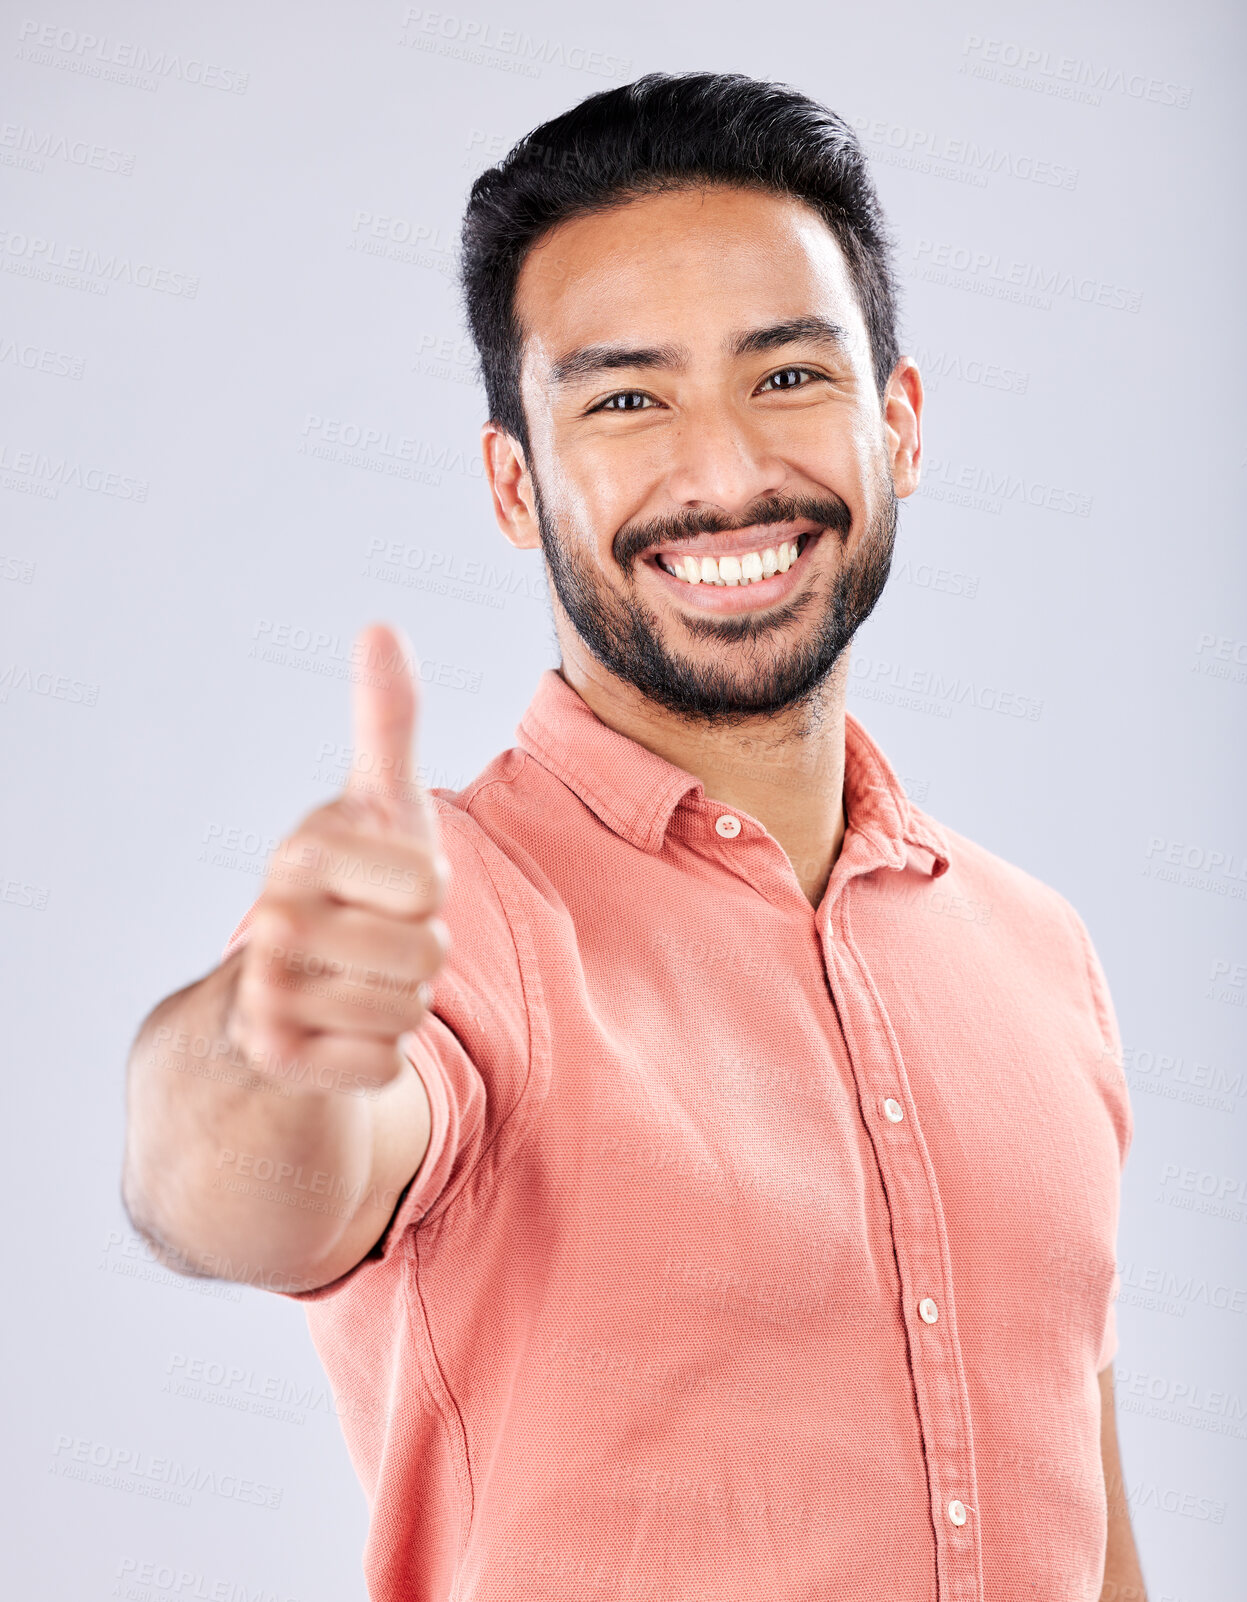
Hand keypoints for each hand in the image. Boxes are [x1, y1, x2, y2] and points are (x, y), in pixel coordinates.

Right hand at [227, 624, 447, 1090]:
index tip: (387, 889)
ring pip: (409, 1013)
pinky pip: (383, 1066)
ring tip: (358, 984)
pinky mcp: (274, 1058)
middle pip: (428, 953)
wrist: (283, 986)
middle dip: (420, 955)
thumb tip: (381, 627)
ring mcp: (266, 993)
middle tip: (374, 944)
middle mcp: (272, 920)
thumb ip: (387, 721)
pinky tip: (340, 1032)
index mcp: (303, 850)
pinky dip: (379, 1056)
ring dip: (401, 1006)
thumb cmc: (353, 886)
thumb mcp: (377, 805)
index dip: (427, 893)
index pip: (430, 885)